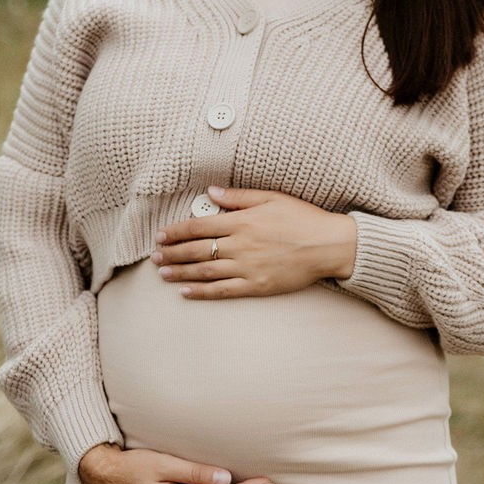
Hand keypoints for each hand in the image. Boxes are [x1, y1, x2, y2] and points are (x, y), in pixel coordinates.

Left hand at [151, 186, 356, 298]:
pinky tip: (185, 291)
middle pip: (196, 250)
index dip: (176, 231)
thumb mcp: (272, 198)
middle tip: (154, 256)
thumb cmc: (304, 218)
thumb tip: (210, 192)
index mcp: (242, 221)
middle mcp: (239, 245)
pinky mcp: (256, 286)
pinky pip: (221, 291)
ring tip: (162, 272)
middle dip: (171, 252)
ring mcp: (246, 268)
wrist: (329, 245)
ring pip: (204, 271)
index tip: (161, 234)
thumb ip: (239, 196)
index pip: (199, 226)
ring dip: (179, 272)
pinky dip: (200, 291)